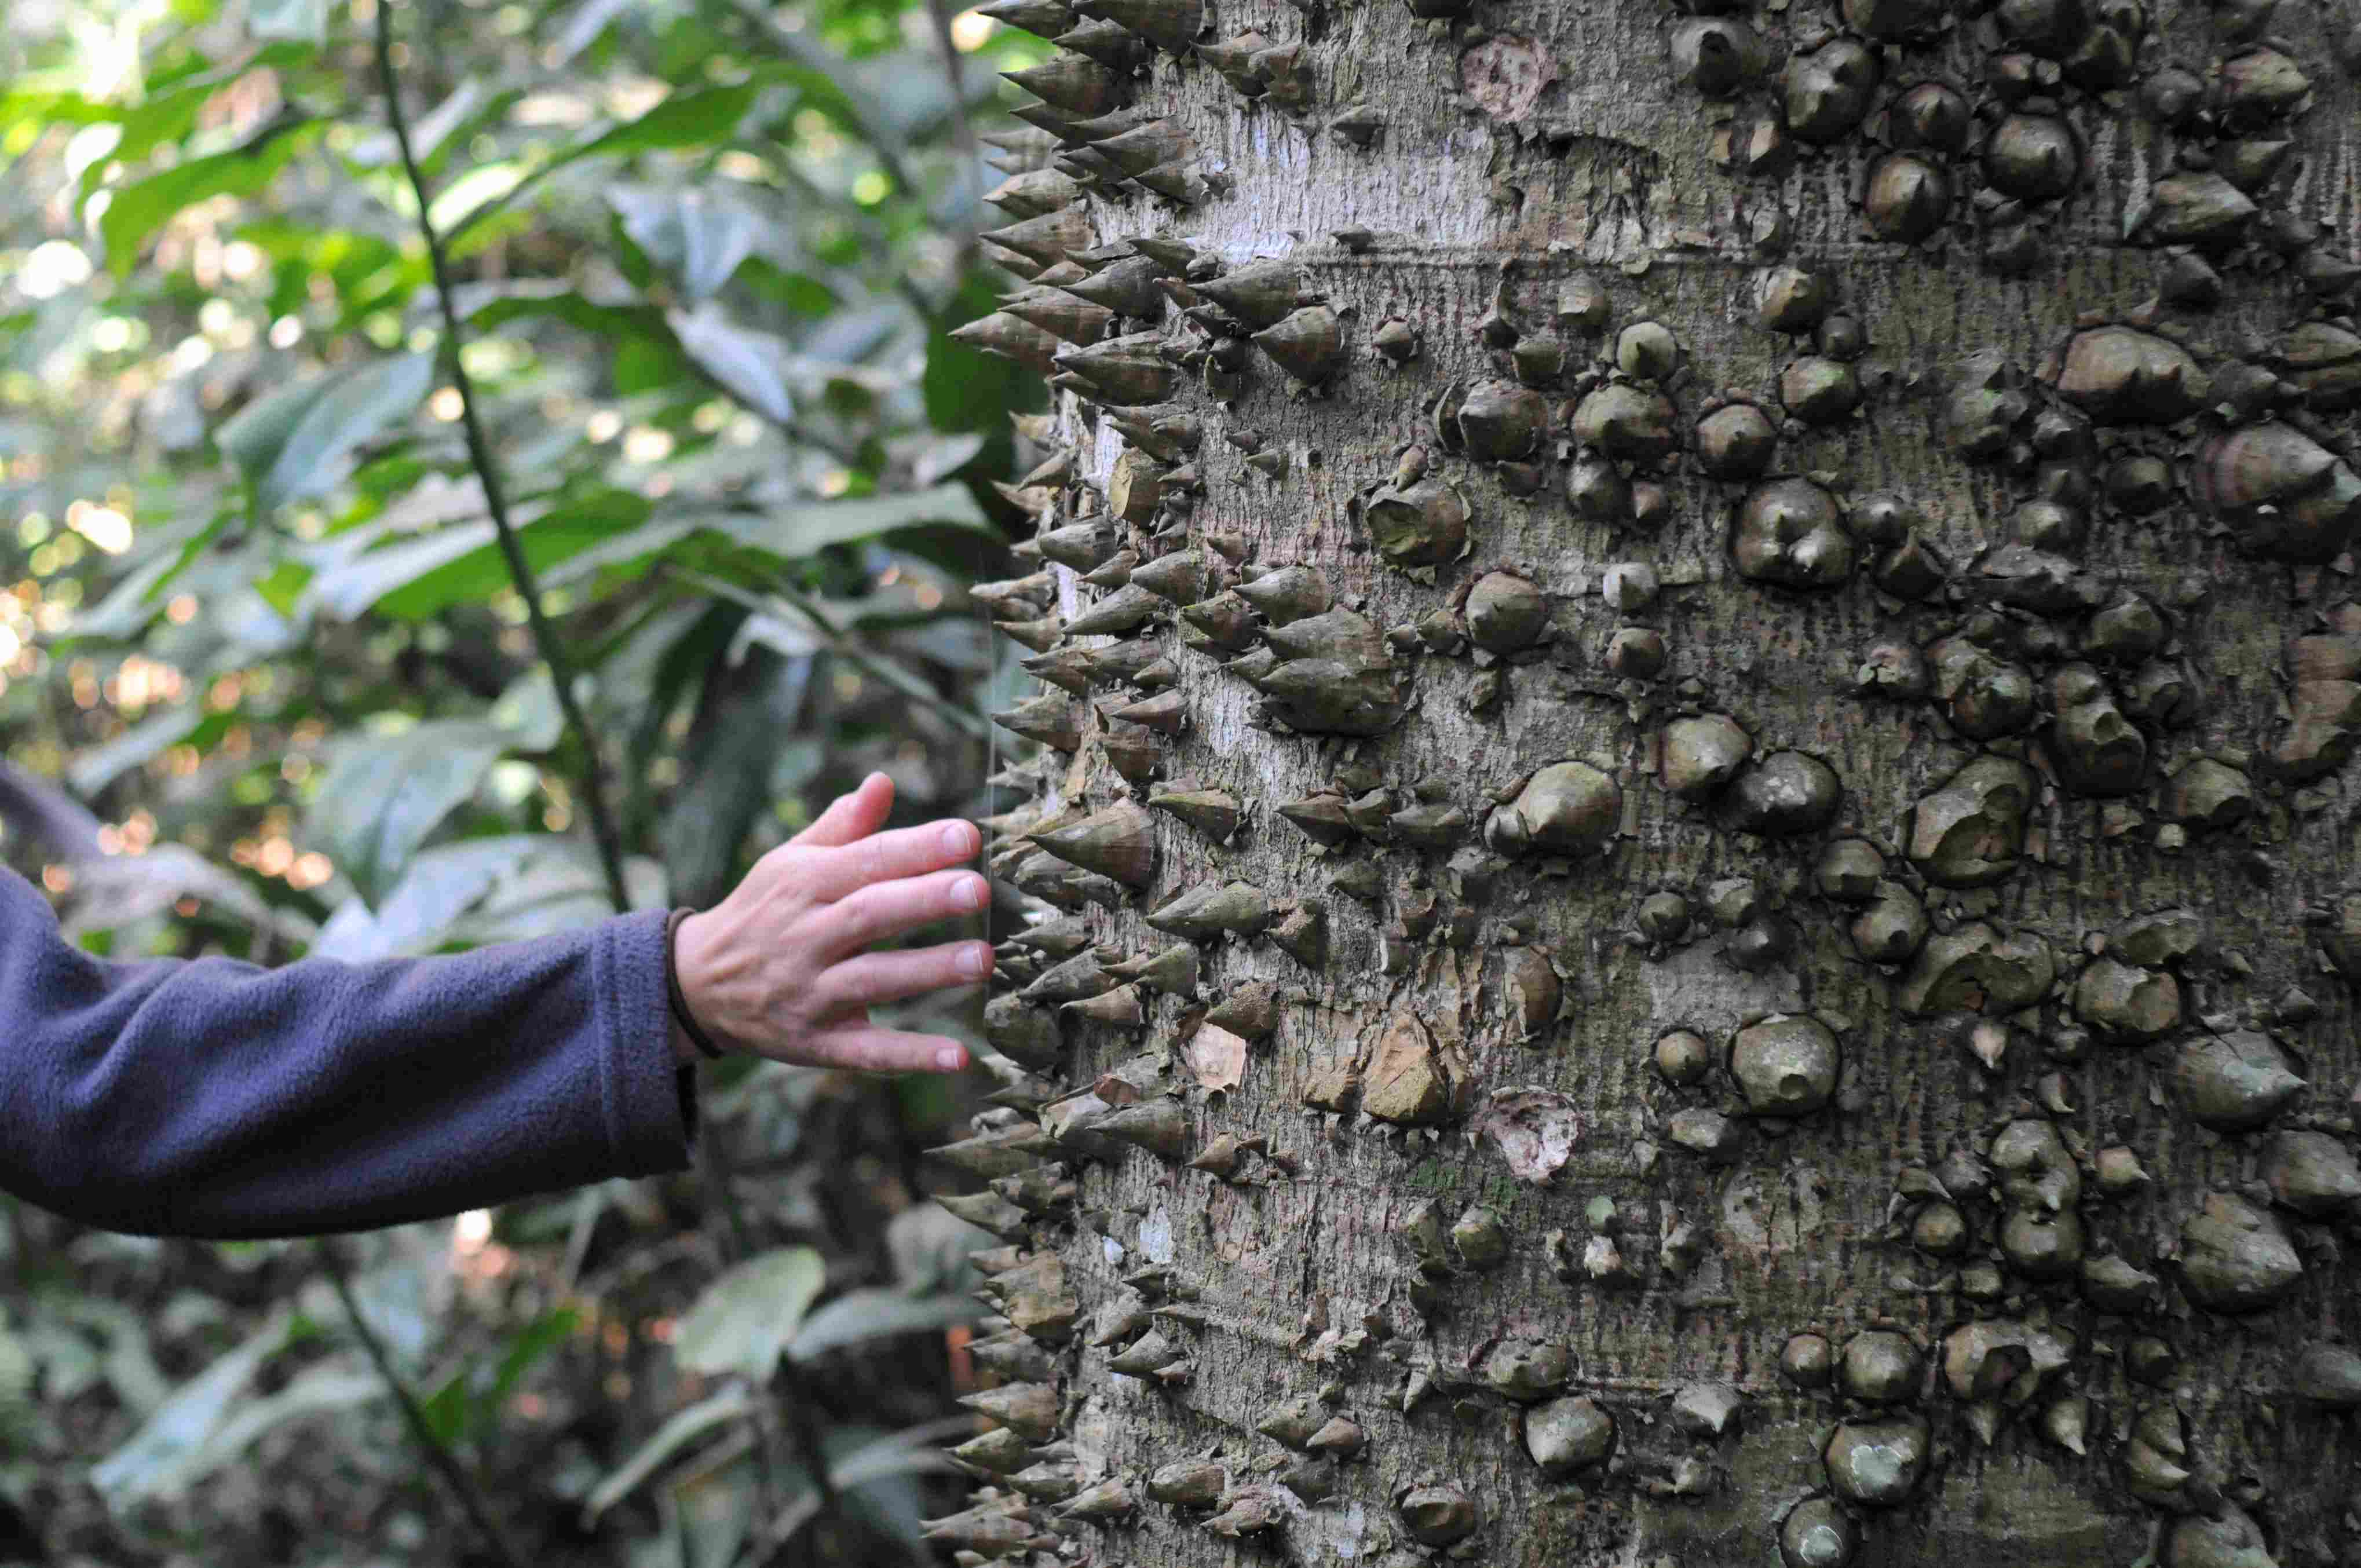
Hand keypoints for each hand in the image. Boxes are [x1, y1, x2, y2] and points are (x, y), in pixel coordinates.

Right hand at [669, 772, 987, 1073]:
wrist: (696, 985)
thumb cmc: (762, 911)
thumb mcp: (788, 862)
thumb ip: (842, 827)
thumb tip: (882, 782)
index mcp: (803, 884)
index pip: (866, 861)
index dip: (916, 848)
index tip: (968, 836)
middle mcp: (804, 937)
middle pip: (869, 915)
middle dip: (924, 901)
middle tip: (977, 889)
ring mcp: (808, 993)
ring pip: (872, 979)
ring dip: (928, 971)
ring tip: (983, 959)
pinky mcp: (814, 1043)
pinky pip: (866, 1051)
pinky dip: (911, 1055)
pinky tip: (959, 1056)